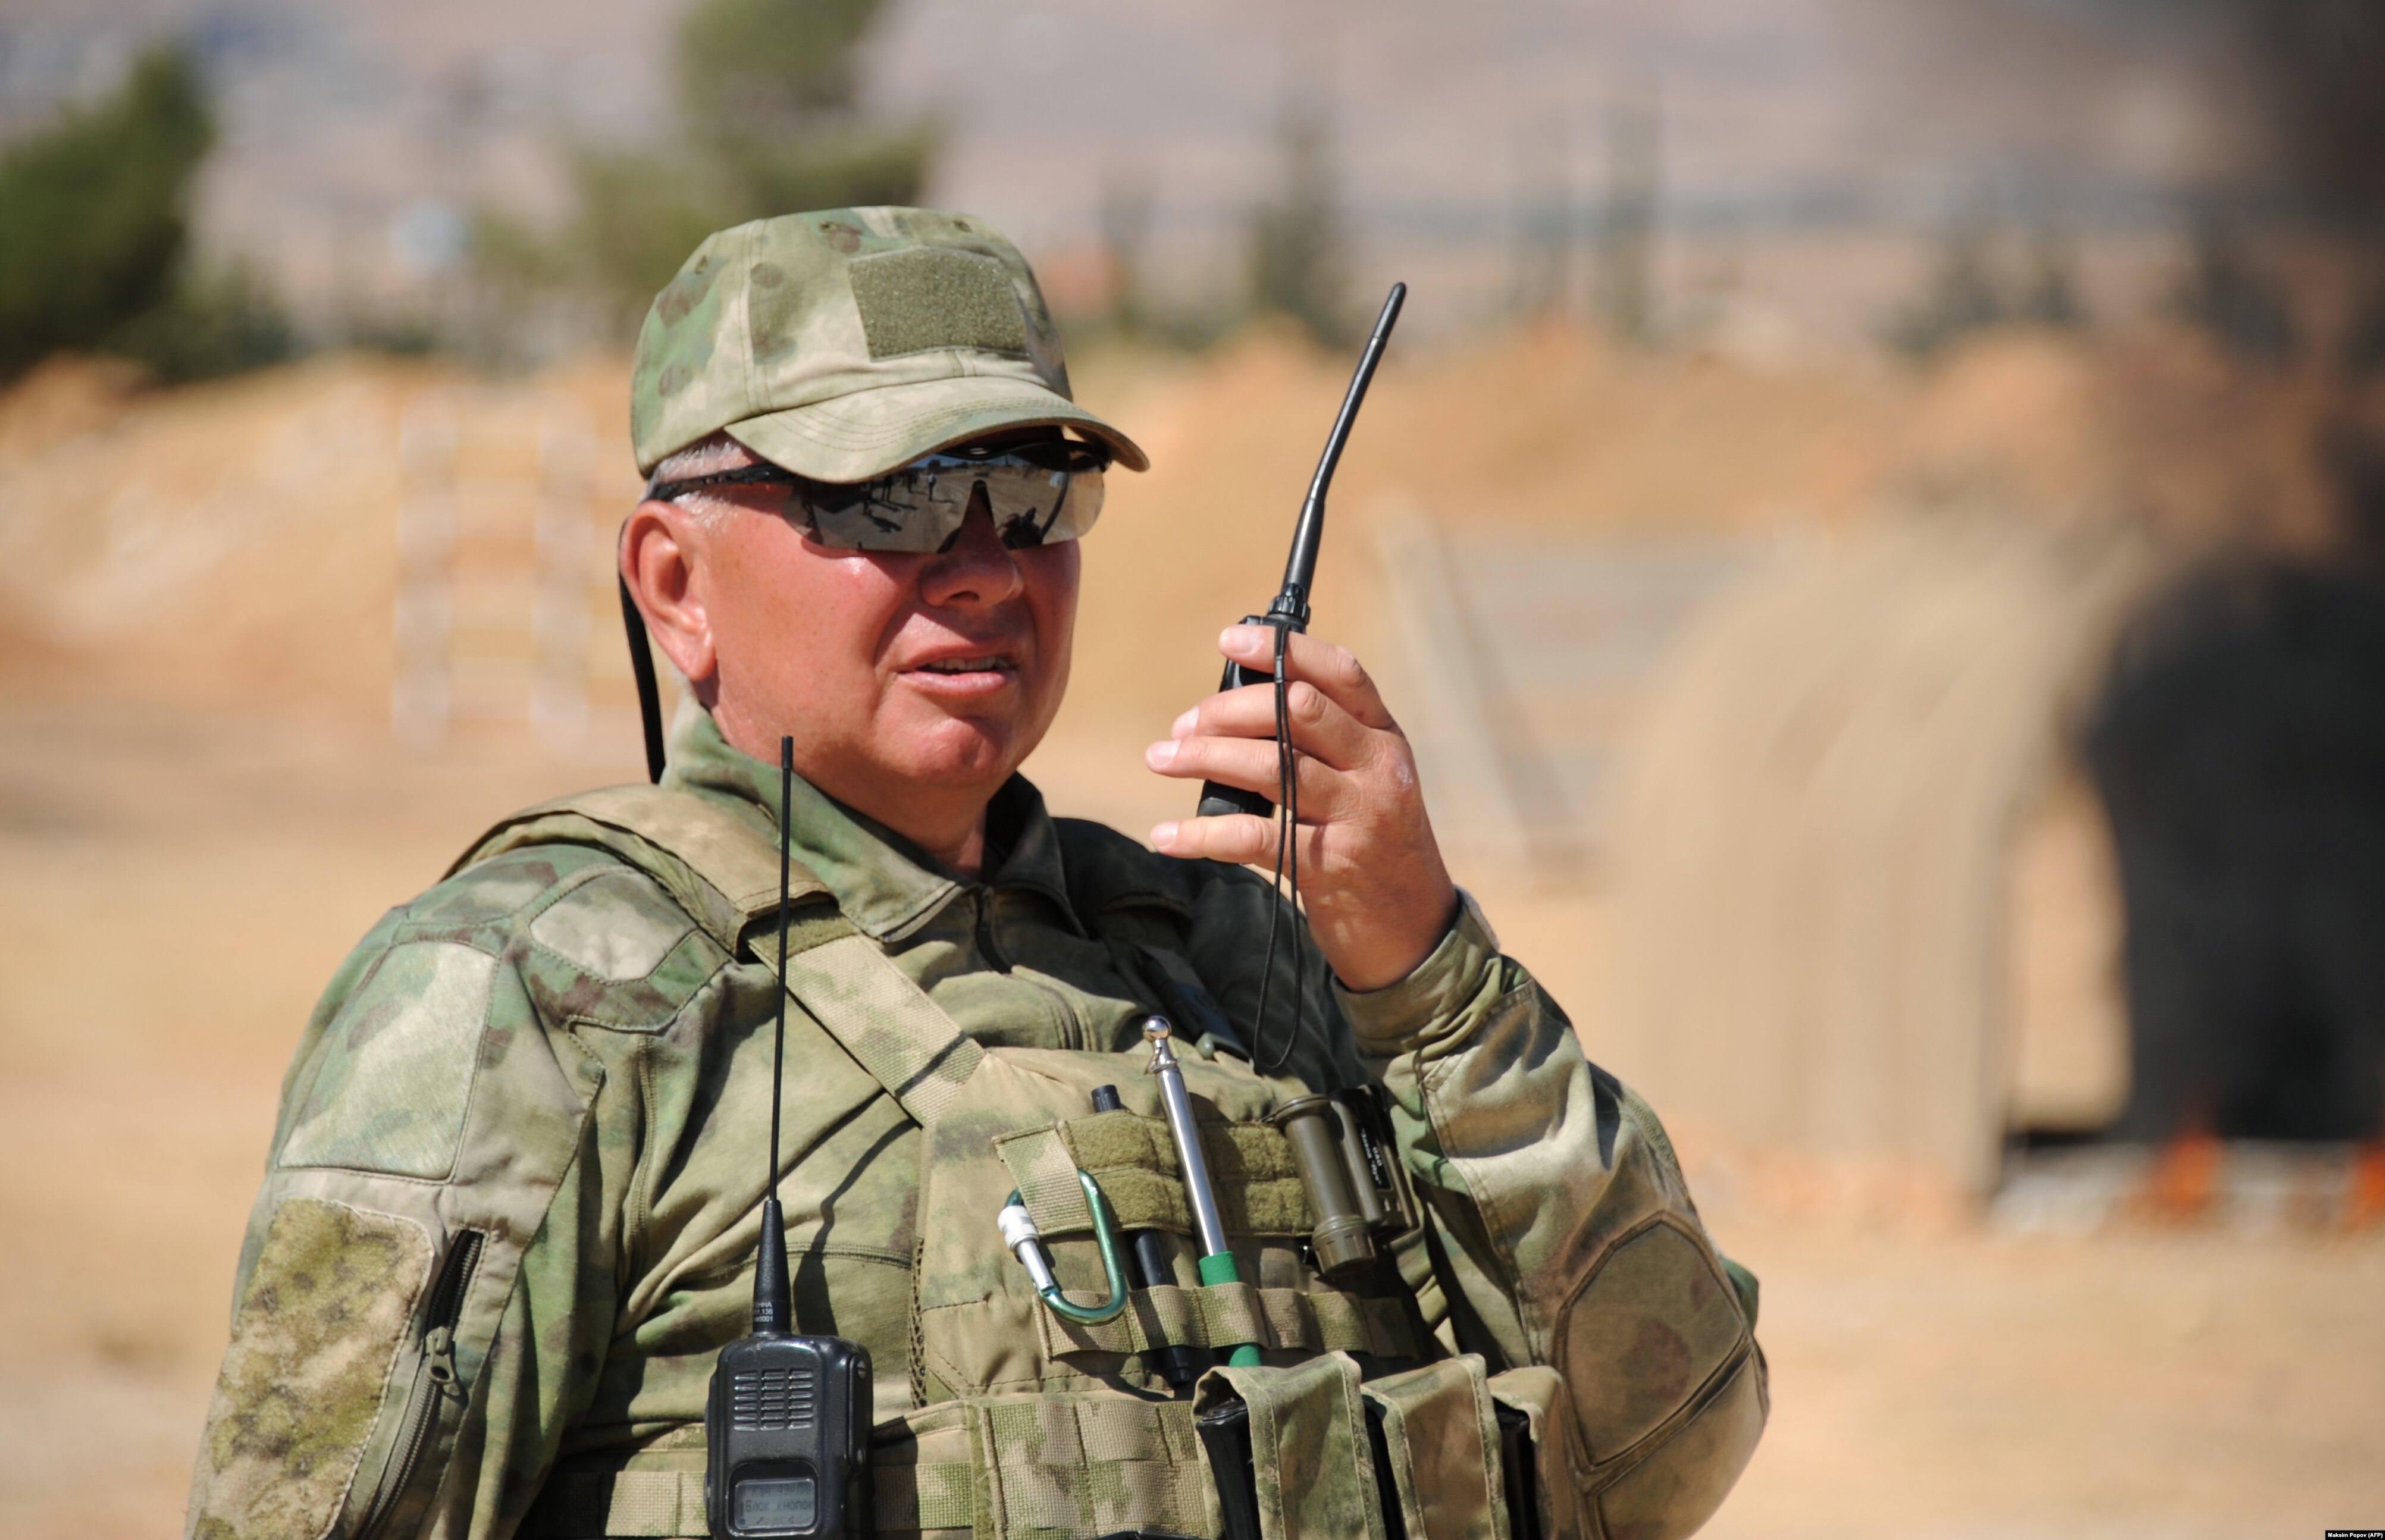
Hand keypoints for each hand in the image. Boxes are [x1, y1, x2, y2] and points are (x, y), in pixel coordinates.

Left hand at [1145, 624, 1458, 992]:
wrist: (1414, 931)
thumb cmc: (1375, 845)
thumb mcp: (1368, 783)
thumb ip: (1324, 744)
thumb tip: (1235, 709)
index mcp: (1385, 738)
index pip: (1340, 674)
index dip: (1283, 650)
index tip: (1230, 640)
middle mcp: (1377, 770)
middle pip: (1297, 712)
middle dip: (1229, 709)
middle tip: (1184, 724)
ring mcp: (1358, 818)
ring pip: (1272, 765)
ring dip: (1204, 756)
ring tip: (1161, 757)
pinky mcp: (1329, 868)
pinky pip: (1253, 838)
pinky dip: (1201, 832)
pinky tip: (1167, 834)